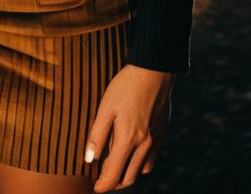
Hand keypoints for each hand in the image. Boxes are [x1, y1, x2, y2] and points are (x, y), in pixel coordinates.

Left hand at [85, 64, 173, 190]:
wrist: (154, 69)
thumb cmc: (126, 86)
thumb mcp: (105, 107)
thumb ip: (97, 135)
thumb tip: (89, 159)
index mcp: (128, 139)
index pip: (114, 174)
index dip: (103, 184)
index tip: (94, 188)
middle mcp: (144, 144)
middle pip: (128, 177)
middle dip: (114, 183)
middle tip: (102, 180)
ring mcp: (155, 139)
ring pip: (141, 170)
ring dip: (127, 175)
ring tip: (115, 167)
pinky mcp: (162, 132)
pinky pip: (151, 159)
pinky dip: (140, 164)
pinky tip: (131, 153)